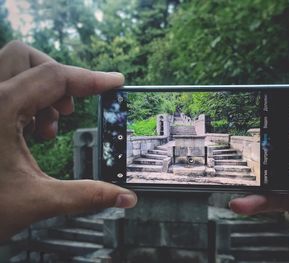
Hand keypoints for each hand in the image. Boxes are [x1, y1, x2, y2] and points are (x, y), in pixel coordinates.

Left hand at [0, 41, 136, 241]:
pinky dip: (25, 101)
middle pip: (26, 57)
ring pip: (13, 69)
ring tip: (46, 130)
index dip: (91, 78)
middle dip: (57, 79)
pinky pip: (4, 86)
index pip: (54, 77)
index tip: (115, 81)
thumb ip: (86, 195)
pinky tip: (29, 131)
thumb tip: (126, 198)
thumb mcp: (37, 200)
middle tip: (68, 111)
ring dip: (41, 93)